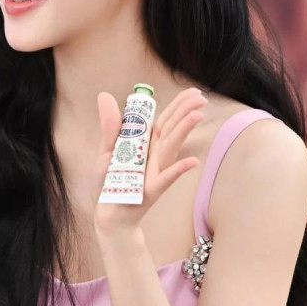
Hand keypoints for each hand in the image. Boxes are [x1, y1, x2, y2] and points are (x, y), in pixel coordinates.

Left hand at [94, 87, 205, 235]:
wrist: (109, 213)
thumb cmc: (110, 183)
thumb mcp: (106, 150)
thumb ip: (110, 125)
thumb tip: (105, 96)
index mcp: (146, 144)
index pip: (165, 120)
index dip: (178, 105)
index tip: (193, 92)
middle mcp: (154, 155)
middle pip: (171, 129)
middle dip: (185, 112)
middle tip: (201, 98)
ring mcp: (156, 171)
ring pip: (171, 147)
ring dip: (184, 131)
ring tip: (197, 115)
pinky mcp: (152, 189)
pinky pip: (166, 178)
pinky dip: (178, 170)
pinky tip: (193, 162)